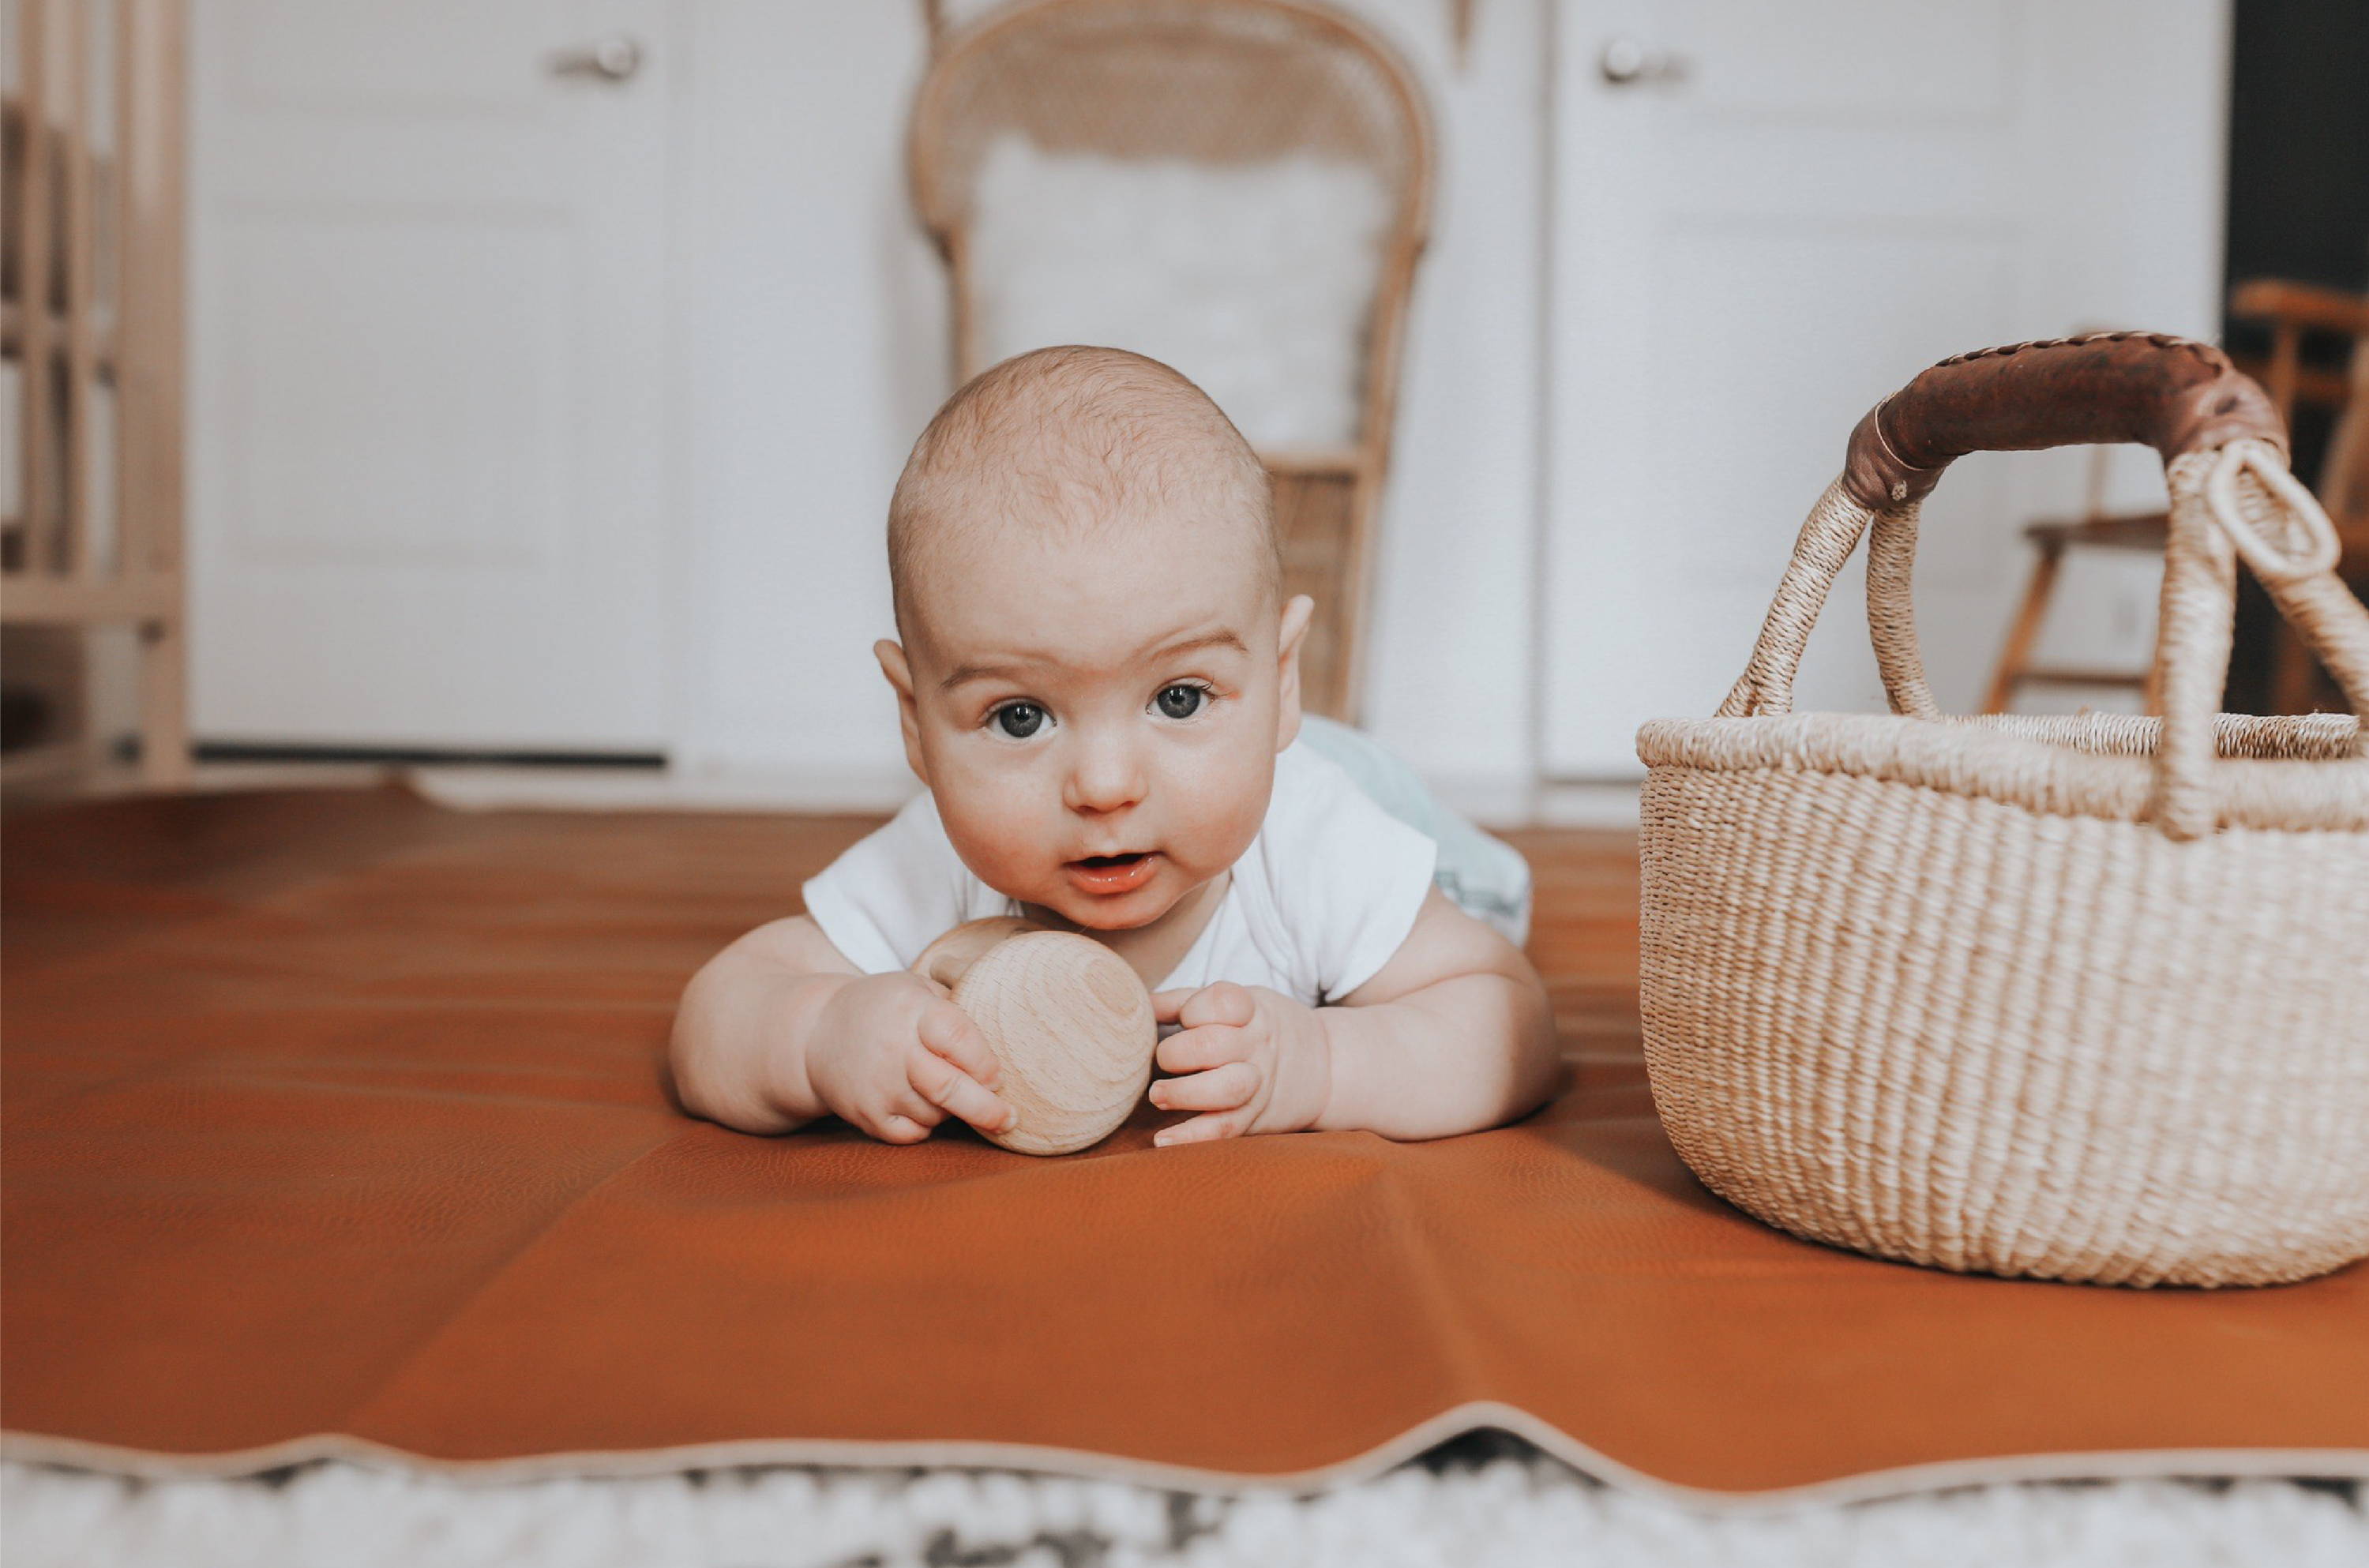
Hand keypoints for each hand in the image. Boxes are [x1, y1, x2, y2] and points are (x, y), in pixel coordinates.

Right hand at [803, 971, 1014, 1144]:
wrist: (815, 1034)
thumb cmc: (884, 1009)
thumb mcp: (916, 988)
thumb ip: (957, 1008)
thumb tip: (1011, 1036)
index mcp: (910, 1010)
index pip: (956, 1036)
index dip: (983, 1060)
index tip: (998, 1075)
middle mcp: (893, 1049)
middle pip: (949, 1087)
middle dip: (986, 1108)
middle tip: (1009, 1118)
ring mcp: (878, 1086)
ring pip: (935, 1114)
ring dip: (953, 1111)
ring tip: (949, 1092)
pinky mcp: (867, 1115)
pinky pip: (912, 1134)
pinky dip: (926, 1126)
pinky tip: (922, 1106)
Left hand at [1147, 982, 1331, 1144]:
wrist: (1324, 1067)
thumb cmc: (1259, 1029)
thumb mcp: (1235, 1004)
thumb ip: (1185, 1000)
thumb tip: (1138, 1003)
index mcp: (1252, 1011)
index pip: (1223, 1001)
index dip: (1195, 1008)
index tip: (1185, 1017)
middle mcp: (1256, 1047)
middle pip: (1215, 1046)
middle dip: (1178, 1053)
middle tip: (1161, 1060)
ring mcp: (1258, 1084)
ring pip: (1225, 1089)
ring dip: (1185, 1093)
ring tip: (1157, 1096)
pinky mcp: (1253, 1118)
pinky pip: (1225, 1129)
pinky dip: (1192, 1138)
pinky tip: (1163, 1140)